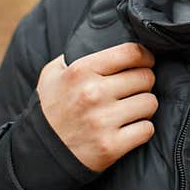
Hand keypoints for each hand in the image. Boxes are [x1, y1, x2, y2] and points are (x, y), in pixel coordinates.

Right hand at [36, 43, 157, 171]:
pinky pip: (147, 129)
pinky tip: (130, 129)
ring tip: (131, 109)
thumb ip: (77, 53)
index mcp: (81, 71)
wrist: (39, 153)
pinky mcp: (111, 146)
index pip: (131, 53)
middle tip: (134, 89)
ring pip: (150, 103)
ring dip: (144, 107)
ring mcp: (102, 121)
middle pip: (145, 77)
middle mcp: (93, 93)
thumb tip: (106, 36)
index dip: (145, 56)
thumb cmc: (51, 108)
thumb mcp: (53, 74)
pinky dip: (142, 130)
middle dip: (144, 82)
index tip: (146, 62)